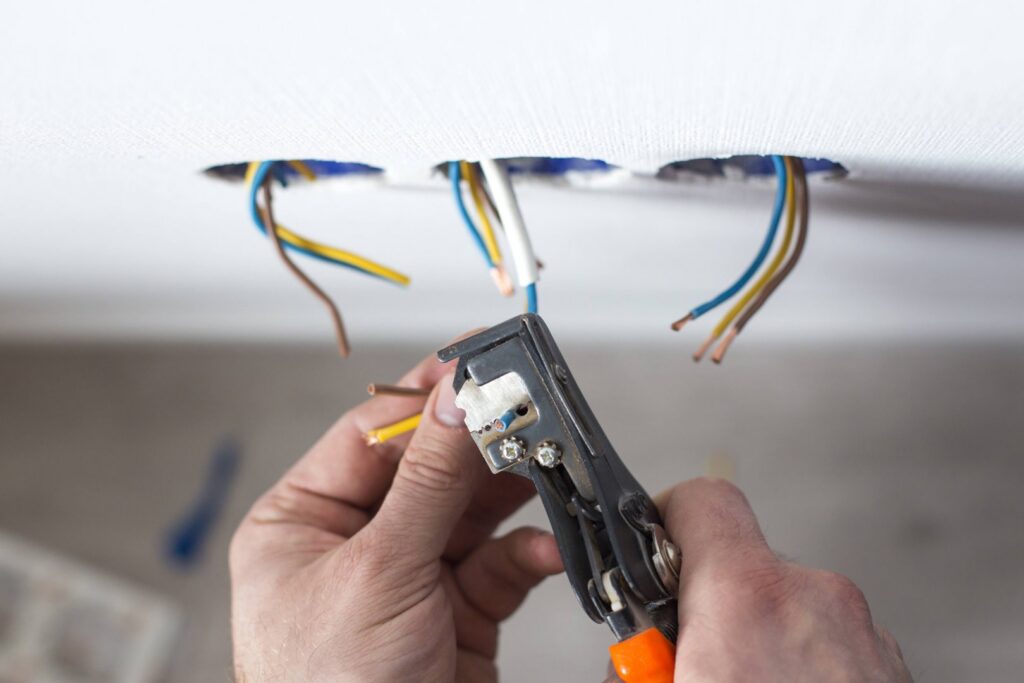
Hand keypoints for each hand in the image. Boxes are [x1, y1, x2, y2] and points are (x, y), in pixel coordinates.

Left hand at [229, 352, 563, 681]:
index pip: (371, 437)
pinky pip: (500, 565)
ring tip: (547, 465)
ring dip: (513, 493)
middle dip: (479, 444)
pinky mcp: (457, 614)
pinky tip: (546, 548)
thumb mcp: (378, 571)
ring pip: (472, 512)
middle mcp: (355, 545)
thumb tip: (458, 396)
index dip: (426, 397)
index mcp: (303, 523)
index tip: (475, 358)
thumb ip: (429, 481)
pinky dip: (528, 554)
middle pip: (429, 469)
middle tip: (527, 409)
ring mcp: (409, 579)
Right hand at [644, 478, 911, 681]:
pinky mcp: (894, 668)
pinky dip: (804, 667)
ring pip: (790, 610)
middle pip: (742, 568)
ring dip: (760, 643)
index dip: (667, 519)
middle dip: (710, 611)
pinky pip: (831, 644)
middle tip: (691, 664)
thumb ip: (639, 657)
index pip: (702, 501)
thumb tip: (619, 661)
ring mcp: (866, 635)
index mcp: (747, 601)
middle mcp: (816, 601)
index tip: (651, 554)